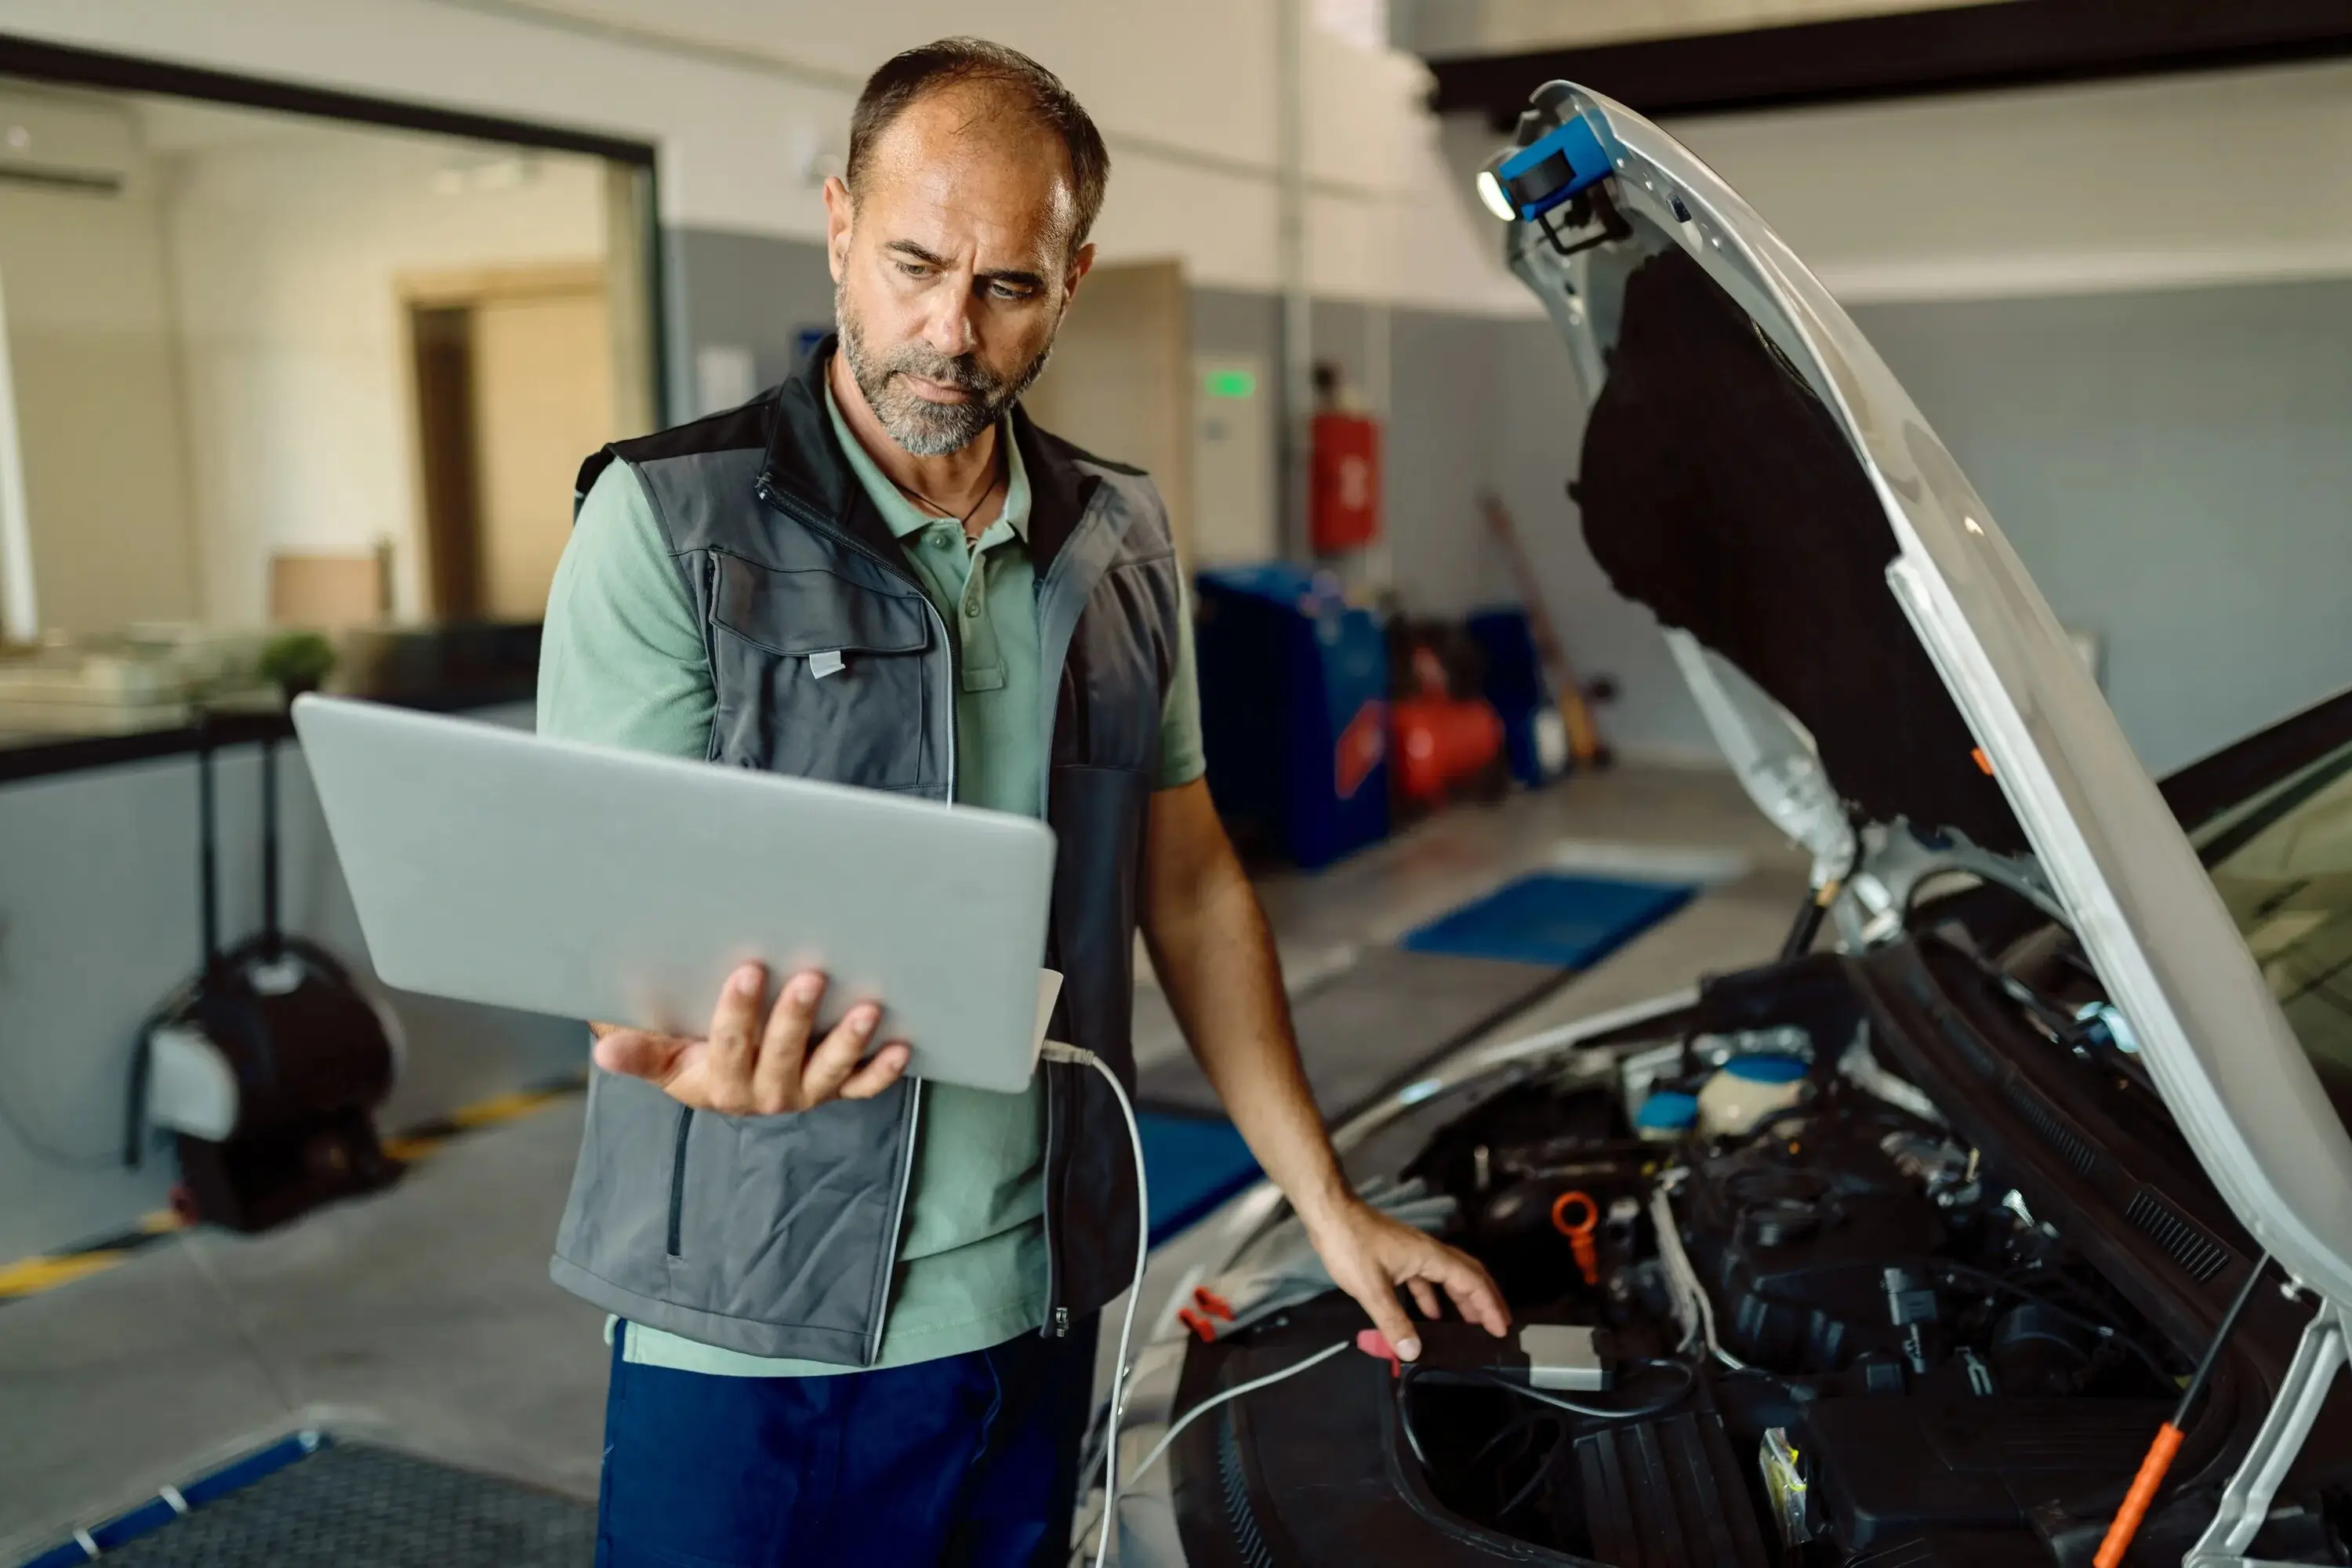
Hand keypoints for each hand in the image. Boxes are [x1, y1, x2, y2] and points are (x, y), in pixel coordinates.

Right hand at [590, 964, 909, 1114]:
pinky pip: (862, 1087)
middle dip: (796, 1019)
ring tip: (867, 1010)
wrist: (726, 1082)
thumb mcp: (663, 1055)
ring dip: (849, 1043)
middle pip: (783, 1057)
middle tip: (810, 977)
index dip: (738, 1013)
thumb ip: (639, 1051)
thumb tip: (602, 1051)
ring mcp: (805, 1093)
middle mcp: (766, 1095)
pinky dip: (882, 1070)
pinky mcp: (835, 1090)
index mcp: (720, 1084)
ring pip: (828, 1072)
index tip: (747, 972)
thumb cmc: (691, 1054)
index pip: (730, 1047)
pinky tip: (902, 1045)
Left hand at [1301, 1194, 1509, 1360]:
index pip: (1471, 1281)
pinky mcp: (1398, 1257)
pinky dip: (1432, 1298)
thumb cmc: (1350, 1245)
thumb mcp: (1371, 1289)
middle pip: (1467, 1275)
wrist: (1329, 1213)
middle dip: (1483, 1301)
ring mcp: (1413, 1253)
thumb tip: (1413, 1353)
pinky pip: (1425, 1279)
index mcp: (1430, 1256)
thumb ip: (1393, 1322)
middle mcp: (1428, 1252)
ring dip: (1460, 1300)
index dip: (1489, 1305)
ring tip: (1468, 1326)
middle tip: (1496, 1327)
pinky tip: (1428, 1315)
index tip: (1501, 1327)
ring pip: (1446, 1277)